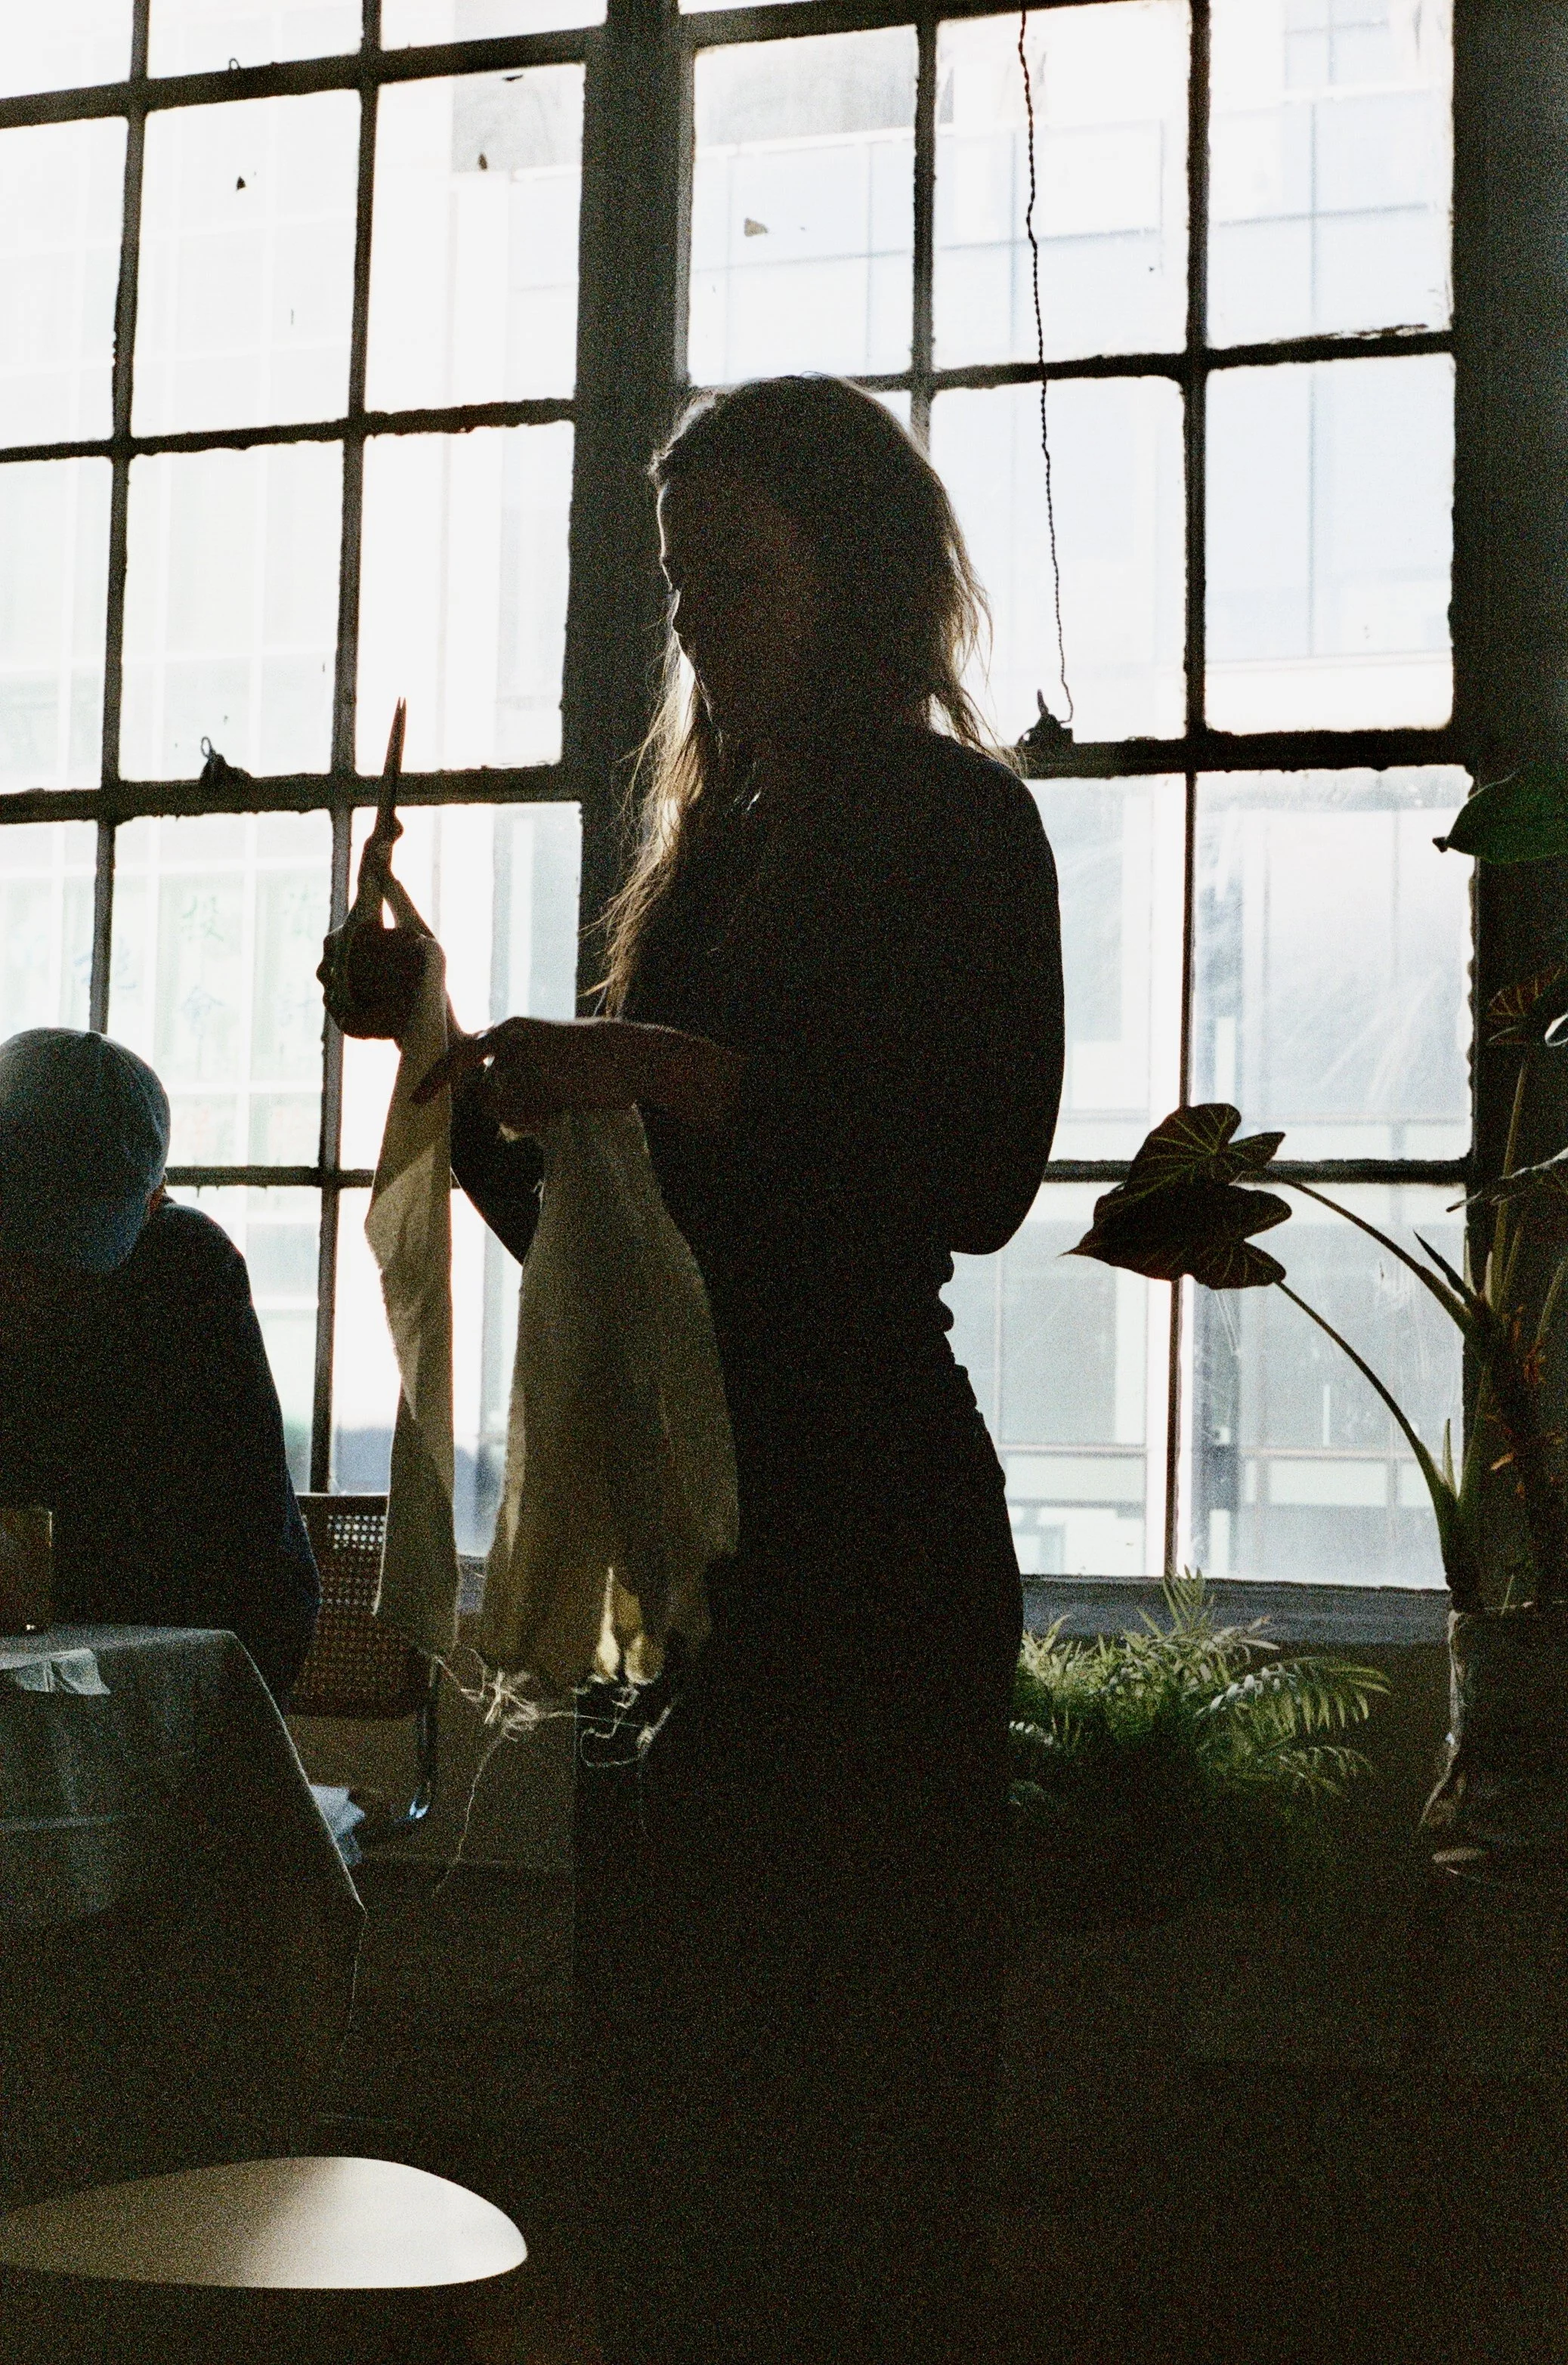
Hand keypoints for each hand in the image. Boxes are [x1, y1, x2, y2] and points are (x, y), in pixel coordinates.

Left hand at [415, 1018, 636, 1127]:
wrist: (628, 1055)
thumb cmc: (594, 1065)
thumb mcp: (548, 1061)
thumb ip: (517, 1074)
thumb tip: (490, 1103)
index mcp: (509, 1031)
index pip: (460, 1055)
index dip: (436, 1079)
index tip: (415, 1100)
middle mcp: (505, 1038)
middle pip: (484, 1093)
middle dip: (513, 1111)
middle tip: (547, 1108)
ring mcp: (516, 1056)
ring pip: (502, 1106)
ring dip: (528, 1115)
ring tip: (562, 1100)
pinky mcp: (530, 1074)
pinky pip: (520, 1113)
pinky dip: (539, 1118)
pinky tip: (565, 1102)